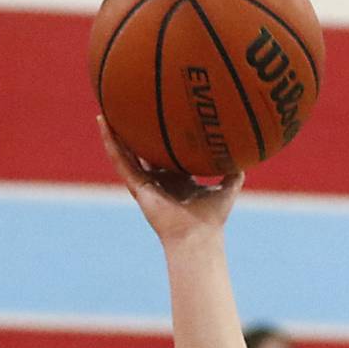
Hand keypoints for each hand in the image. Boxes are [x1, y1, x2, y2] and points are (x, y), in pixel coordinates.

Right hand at [100, 117, 242, 245]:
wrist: (197, 236)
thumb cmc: (212, 219)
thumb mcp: (227, 189)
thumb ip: (233, 173)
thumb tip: (244, 155)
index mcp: (179, 181)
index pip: (168, 156)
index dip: (162, 140)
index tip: (159, 119)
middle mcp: (160, 181)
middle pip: (143, 153)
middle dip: (135, 135)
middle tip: (128, 111)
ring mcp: (146, 184)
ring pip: (126, 155)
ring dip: (115, 135)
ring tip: (106, 112)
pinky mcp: (137, 187)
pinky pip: (120, 161)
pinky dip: (111, 143)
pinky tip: (104, 123)